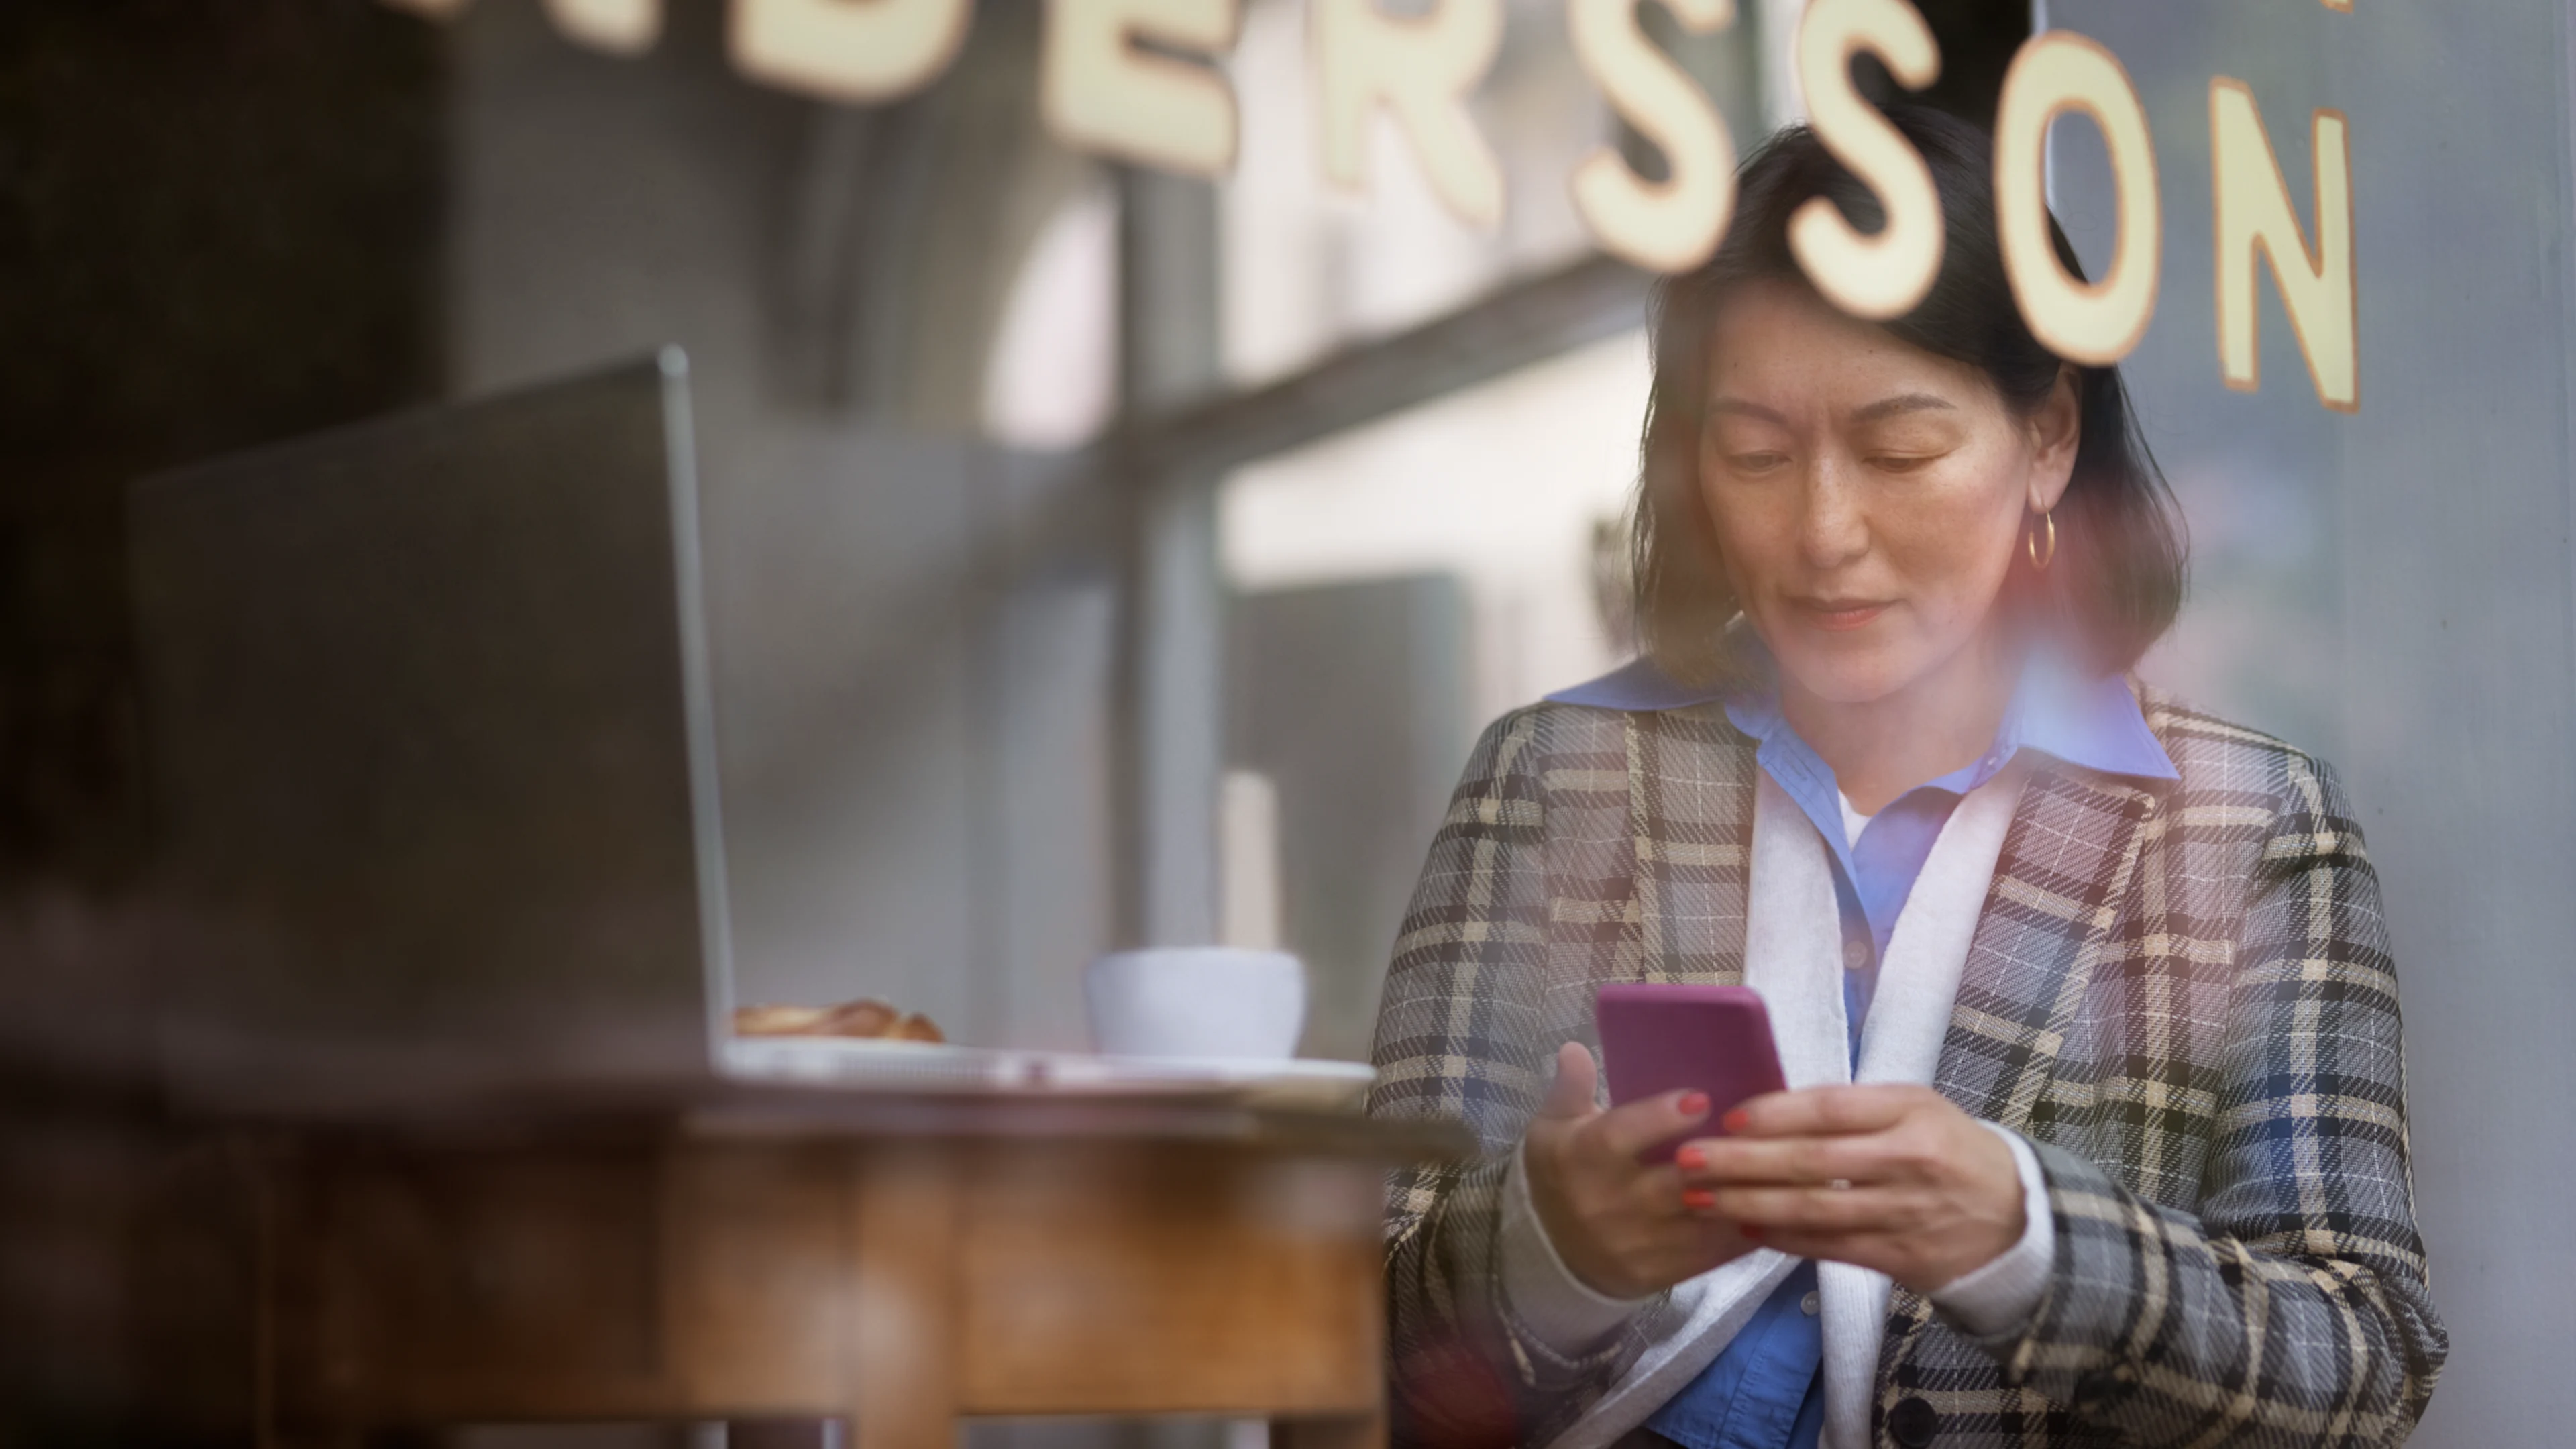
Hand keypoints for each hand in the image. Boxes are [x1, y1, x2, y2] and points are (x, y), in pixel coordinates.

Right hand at [1523, 1043, 1761, 1298]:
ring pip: (1698, 1220)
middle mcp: (1608, 1204)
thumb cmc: (1562, 1176)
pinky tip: (1771, 1206)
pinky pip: (1709, 1253)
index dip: (1658, 1119)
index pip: (1617, 1138)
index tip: (1701, 1099)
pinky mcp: (1659, 1274)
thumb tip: (1575, 1048)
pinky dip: (1742, 1231)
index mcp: (1581, 1159)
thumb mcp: (1552, 1128)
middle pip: (1668, 1184)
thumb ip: (1570, 1088)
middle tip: (1757, 1133)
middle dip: (1716, 1161)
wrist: (1552, 1254)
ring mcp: (1636, 1244)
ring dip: (1740, 1196)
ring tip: (1777, 1166)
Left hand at [1673, 1084, 2023, 1293]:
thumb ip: (1854, 1107)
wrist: (2015, 1217)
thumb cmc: (1949, 1148)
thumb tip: (1772, 1107)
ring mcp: (1903, 1212)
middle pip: (1811, 1161)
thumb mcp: (1916, 1107)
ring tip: (1701, 1199)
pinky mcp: (1900, 1257)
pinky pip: (1830, 1248)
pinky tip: (1746, 1230)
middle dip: (1741, 1162)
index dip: (1775, 1112)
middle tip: (1689, 1160)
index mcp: (1909, 1112)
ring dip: (1750, 1204)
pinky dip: (1784, 1240)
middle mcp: (1906, 1160)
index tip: (1727, 1117)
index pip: (1831, 1108)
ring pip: (1813, 1209)